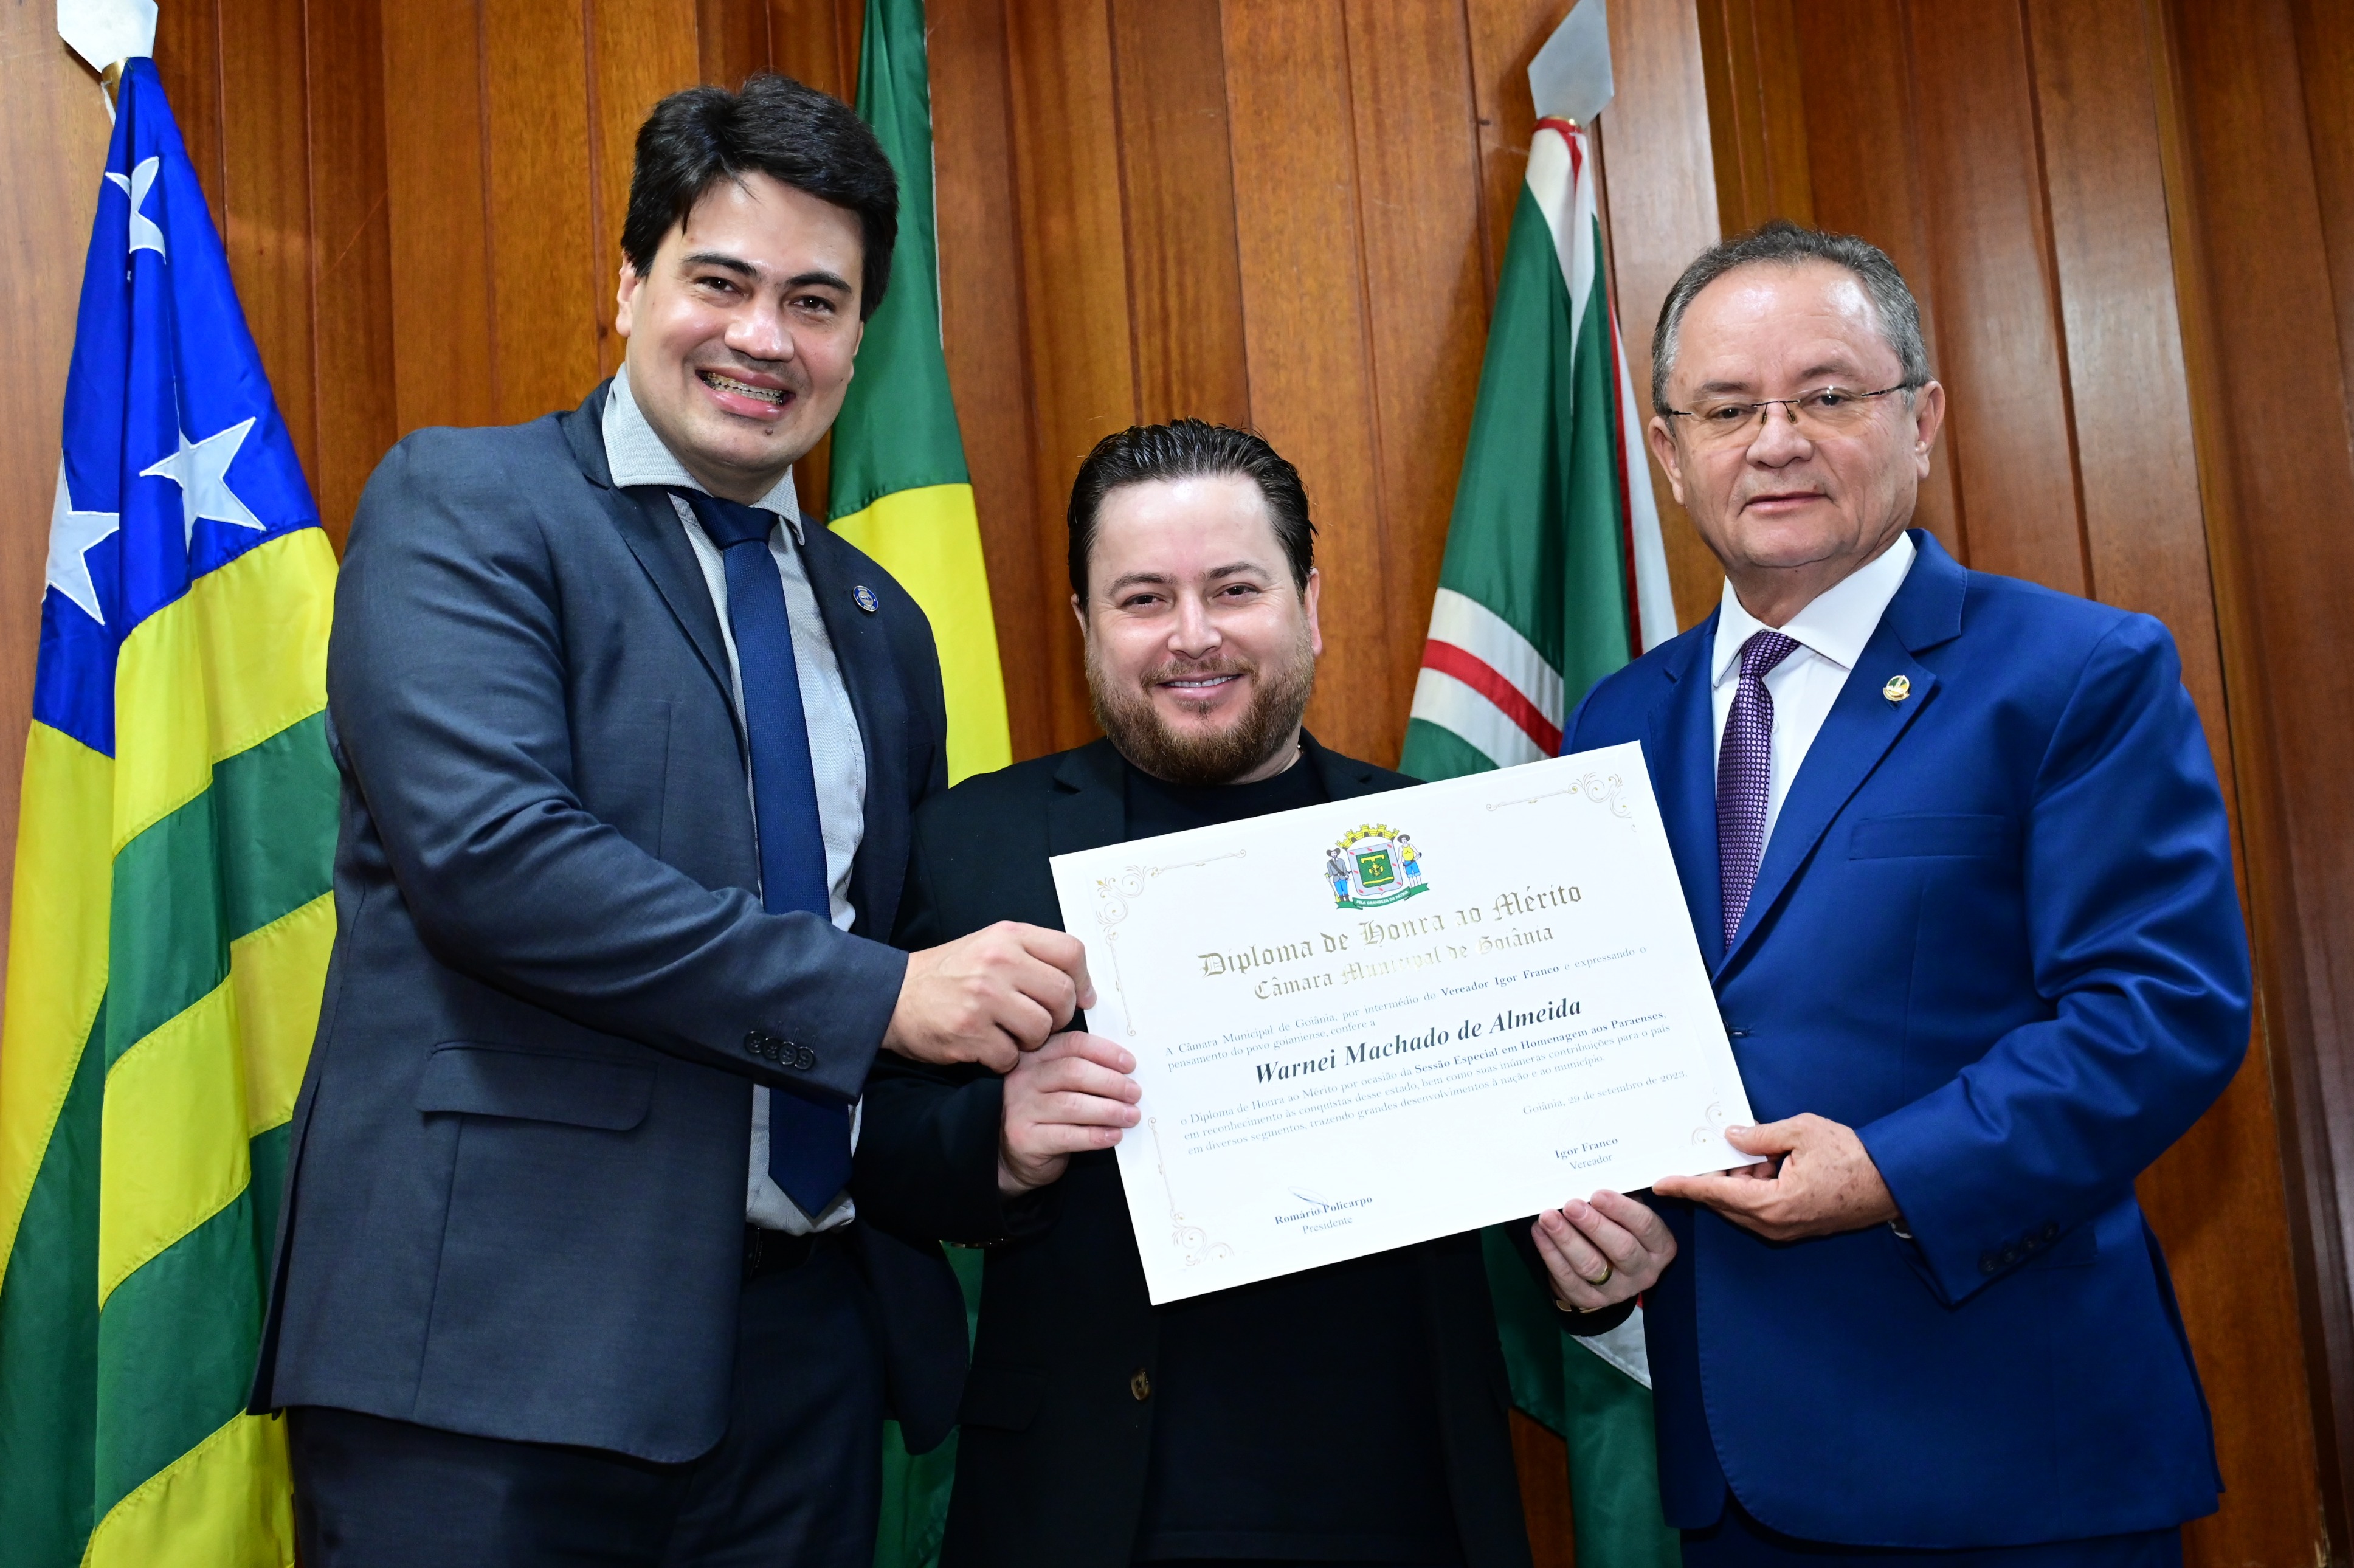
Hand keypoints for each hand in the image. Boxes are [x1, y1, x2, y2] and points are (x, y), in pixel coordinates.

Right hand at [883, 921, 1096, 1072]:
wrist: (893, 996)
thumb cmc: (947, 974)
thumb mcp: (990, 945)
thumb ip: (1033, 957)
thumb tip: (1082, 987)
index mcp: (1008, 936)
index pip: (1070, 951)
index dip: (1083, 979)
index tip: (1081, 996)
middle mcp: (998, 961)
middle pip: (1062, 995)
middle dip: (1058, 1016)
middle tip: (1039, 1020)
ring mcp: (983, 997)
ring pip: (1041, 1029)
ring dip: (1031, 1040)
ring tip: (1010, 1033)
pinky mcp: (969, 1031)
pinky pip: (1011, 1055)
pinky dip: (1004, 1059)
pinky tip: (988, 1046)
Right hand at [998, 1031, 1140, 1194]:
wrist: (1016, 1154)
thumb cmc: (1046, 1115)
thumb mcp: (1059, 1085)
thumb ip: (1084, 1072)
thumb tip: (1127, 1072)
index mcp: (1035, 1056)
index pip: (1073, 1044)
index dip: (1106, 1052)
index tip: (1130, 1065)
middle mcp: (1024, 1078)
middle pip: (1074, 1071)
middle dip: (1111, 1082)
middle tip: (1134, 1093)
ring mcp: (1021, 1108)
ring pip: (1073, 1104)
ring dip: (1109, 1110)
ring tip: (1130, 1116)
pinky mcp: (1025, 1138)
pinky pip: (1068, 1135)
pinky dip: (1096, 1135)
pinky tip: (1113, 1135)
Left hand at [1532, 1190, 1676, 1311]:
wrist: (1607, 1271)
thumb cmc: (1620, 1229)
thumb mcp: (1629, 1216)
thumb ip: (1622, 1199)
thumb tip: (1596, 1177)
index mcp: (1660, 1247)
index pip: (1646, 1226)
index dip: (1622, 1209)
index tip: (1598, 1194)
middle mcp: (1643, 1271)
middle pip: (1621, 1249)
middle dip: (1594, 1225)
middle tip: (1571, 1205)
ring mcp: (1617, 1290)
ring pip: (1591, 1266)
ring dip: (1567, 1239)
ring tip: (1549, 1217)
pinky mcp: (1588, 1299)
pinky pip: (1567, 1277)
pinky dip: (1551, 1253)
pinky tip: (1540, 1232)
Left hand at [1653, 1113, 1898, 1241]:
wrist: (1893, 1184)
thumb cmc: (1853, 1157)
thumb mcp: (1802, 1132)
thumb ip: (1761, 1135)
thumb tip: (1733, 1136)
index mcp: (1772, 1203)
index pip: (1716, 1192)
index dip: (1685, 1185)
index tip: (1659, 1183)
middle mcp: (1774, 1224)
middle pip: (1726, 1200)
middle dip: (1721, 1173)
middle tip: (1730, 1146)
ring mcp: (1785, 1230)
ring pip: (1743, 1205)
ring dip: (1744, 1180)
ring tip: (1767, 1154)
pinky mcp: (1796, 1228)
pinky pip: (1761, 1209)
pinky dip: (1758, 1188)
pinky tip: (1774, 1166)